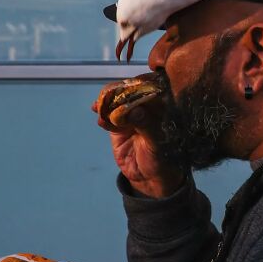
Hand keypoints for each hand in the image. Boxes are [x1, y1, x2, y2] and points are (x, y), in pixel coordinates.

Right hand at [92, 82, 184, 198]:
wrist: (149, 177)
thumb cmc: (163, 158)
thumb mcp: (157, 142)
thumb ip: (146, 125)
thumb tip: (135, 111)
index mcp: (162, 105)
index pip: (151, 87)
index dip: (139, 84)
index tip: (129, 87)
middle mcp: (145, 105)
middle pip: (129, 91)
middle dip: (118, 92)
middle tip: (109, 95)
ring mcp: (130, 114)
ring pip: (116, 102)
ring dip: (107, 102)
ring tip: (100, 106)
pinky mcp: (117, 125)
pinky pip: (108, 117)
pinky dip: (103, 116)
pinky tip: (99, 117)